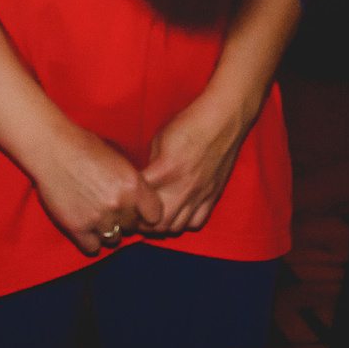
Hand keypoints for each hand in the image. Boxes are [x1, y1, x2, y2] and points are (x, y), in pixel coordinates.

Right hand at [28, 122, 163, 256]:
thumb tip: (141, 200)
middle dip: (126, 221)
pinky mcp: (77, 228)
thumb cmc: (85, 147)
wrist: (52, 150)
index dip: (148, 214)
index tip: (140, 212)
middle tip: (113, 211)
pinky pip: (92, 247)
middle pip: (133, 227)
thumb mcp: (119, 159)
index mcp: (133, 184)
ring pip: (114, 239)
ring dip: (108, 231)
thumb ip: (132, 183)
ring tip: (97, 217)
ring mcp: (98, 218)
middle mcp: (119, 204)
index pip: (155, 215)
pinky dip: (90, 240)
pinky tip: (86, 228)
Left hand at [139, 92, 259, 235]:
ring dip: (162, 225)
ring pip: (175, 228)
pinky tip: (179, 212)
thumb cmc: (190, 123)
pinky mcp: (213, 196)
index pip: (138, 200)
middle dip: (142, 222)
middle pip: (156, 224)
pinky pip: (197, 222)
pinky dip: (185, 222)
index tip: (124, 199)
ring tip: (156, 216)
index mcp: (164, 171)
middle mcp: (182, 188)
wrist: (224, 119)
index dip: (128, 202)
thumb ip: (151, 165)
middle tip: (137, 214)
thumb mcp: (159, 139)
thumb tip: (144, 181)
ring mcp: (199, 195)